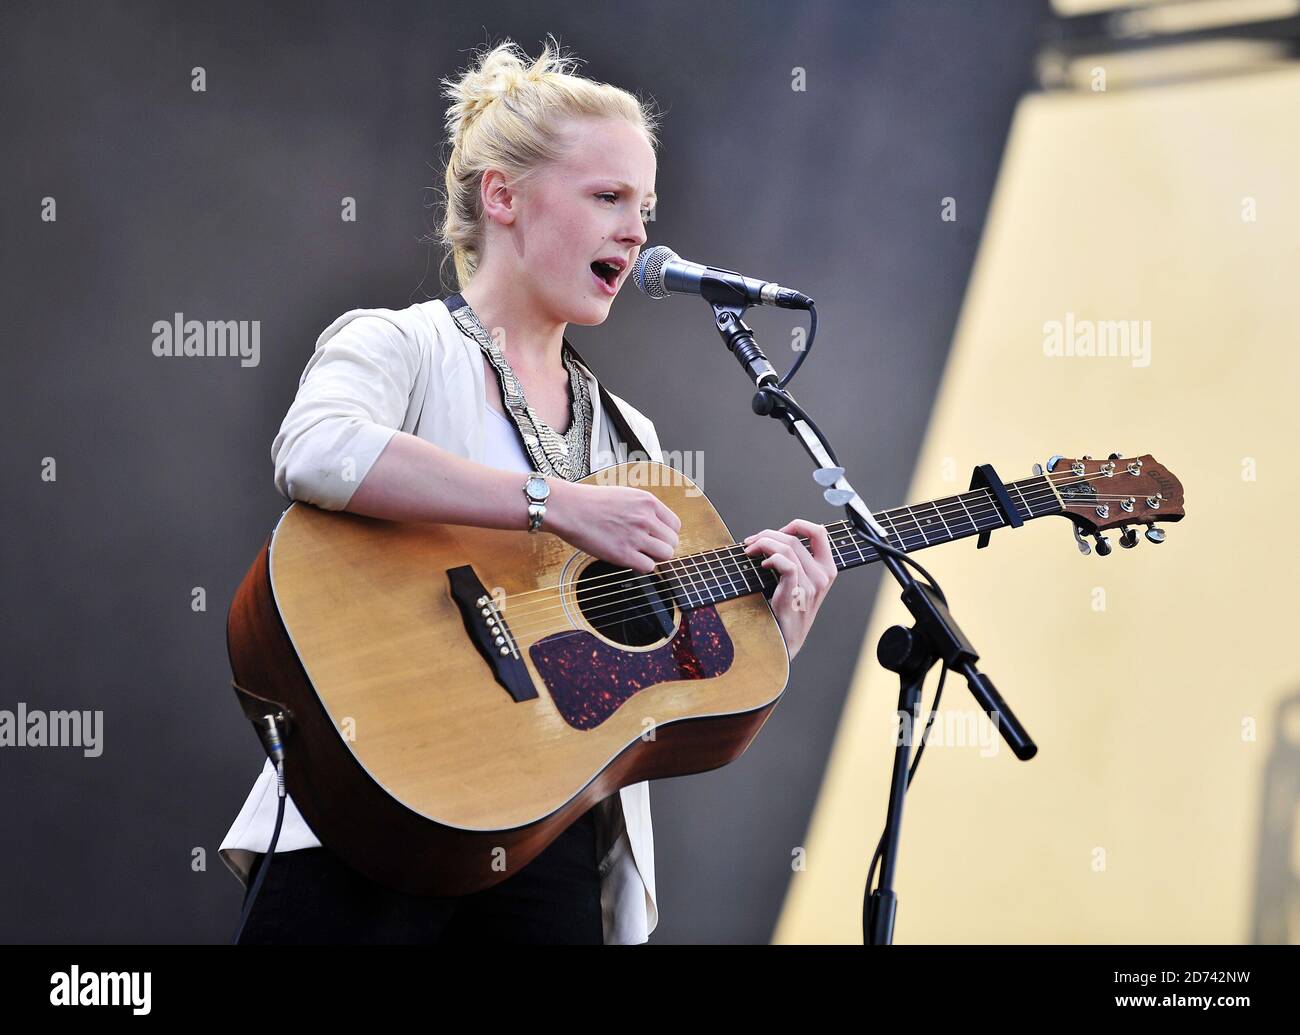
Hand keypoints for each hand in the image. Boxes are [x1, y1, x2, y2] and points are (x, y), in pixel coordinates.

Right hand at [547, 480, 680, 573]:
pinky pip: (648, 567)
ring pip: (665, 555)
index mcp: (648, 502)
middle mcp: (646, 518)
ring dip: (653, 558)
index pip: (675, 525)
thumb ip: (643, 510)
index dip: (666, 534)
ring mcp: (636, 536)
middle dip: (661, 547)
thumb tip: (655, 527)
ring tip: (638, 554)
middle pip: (672, 542)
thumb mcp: (625, 495)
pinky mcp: (623, 553)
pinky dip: (641, 567)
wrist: (569, 508)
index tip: (656, 538)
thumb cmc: (590, 502)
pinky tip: (629, 560)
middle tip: (646, 548)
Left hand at [741, 519, 836, 659]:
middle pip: (795, 538)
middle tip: (751, 542)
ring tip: (750, 550)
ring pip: (788, 547)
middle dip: (768, 534)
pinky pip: (785, 562)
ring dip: (763, 543)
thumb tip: (770, 538)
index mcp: (827, 569)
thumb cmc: (787, 611)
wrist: (785, 641)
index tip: (778, 531)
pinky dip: (771, 557)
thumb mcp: (798, 583)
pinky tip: (762, 565)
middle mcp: (823, 574)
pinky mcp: (798, 591)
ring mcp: (812, 584)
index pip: (819, 532)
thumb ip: (795, 561)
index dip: (797, 525)